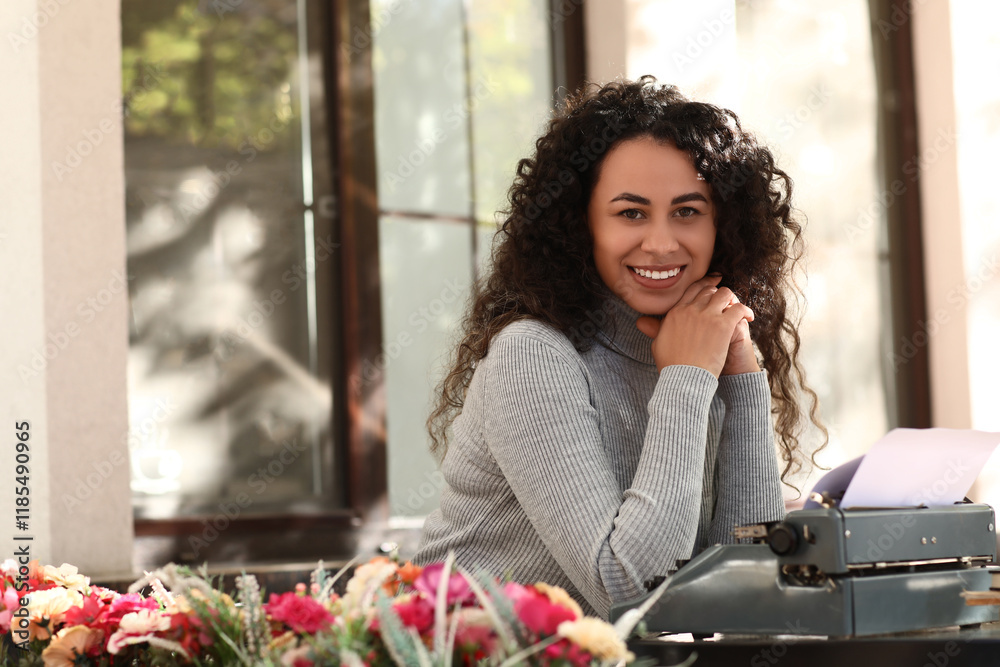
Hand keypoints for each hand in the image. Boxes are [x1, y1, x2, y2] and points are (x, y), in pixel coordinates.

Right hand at [635, 275, 756, 377]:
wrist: (684, 378)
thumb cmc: (671, 365)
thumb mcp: (657, 343)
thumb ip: (654, 328)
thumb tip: (642, 322)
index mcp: (676, 312)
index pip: (692, 290)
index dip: (704, 285)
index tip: (711, 284)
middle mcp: (691, 309)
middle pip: (708, 290)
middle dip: (718, 293)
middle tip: (726, 300)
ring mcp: (707, 316)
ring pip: (725, 294)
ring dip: (732, 299)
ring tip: (737, 308)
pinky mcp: (723, 325)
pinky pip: (738, 308)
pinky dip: (745, 310)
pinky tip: (748, 317)